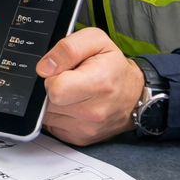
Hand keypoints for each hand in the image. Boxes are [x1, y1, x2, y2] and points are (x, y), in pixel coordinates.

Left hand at [36, 28, 145, 144]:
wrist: (134, 95)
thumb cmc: (114, 67)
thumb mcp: (96, 41)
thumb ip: (68, 48)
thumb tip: (44, 67)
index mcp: (98, 83)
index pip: (55, 88)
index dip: (51, 77)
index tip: (60, 72)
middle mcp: (94, 111)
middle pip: (48, 102)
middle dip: (51, 89)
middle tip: (67, 81)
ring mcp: (87, 128)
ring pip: (47, 115)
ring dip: (53, 103)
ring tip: (71, 93)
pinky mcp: (80, 138)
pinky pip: (52, 125)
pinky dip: (57, 115)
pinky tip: (71, 105)